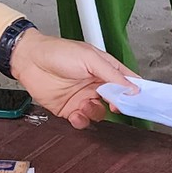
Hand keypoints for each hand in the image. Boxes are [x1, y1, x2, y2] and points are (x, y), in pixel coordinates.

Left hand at [9, 29, 131, 127]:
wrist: (29, 60)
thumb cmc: (57, 51)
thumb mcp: (89, 58)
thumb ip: (112, 74)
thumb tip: (132, 87)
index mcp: (103, 69)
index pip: (126, 82)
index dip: (136, 91)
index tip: (142, 100)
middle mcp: (95, 84)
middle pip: (116, 101)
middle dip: (118, 105)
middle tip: (115, 105)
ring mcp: (82, 97)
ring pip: (100, 113)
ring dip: (96, 112)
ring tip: (87, 104)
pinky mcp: (69, 109)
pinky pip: (82, 121)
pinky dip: (82, 121)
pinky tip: (76, 113)